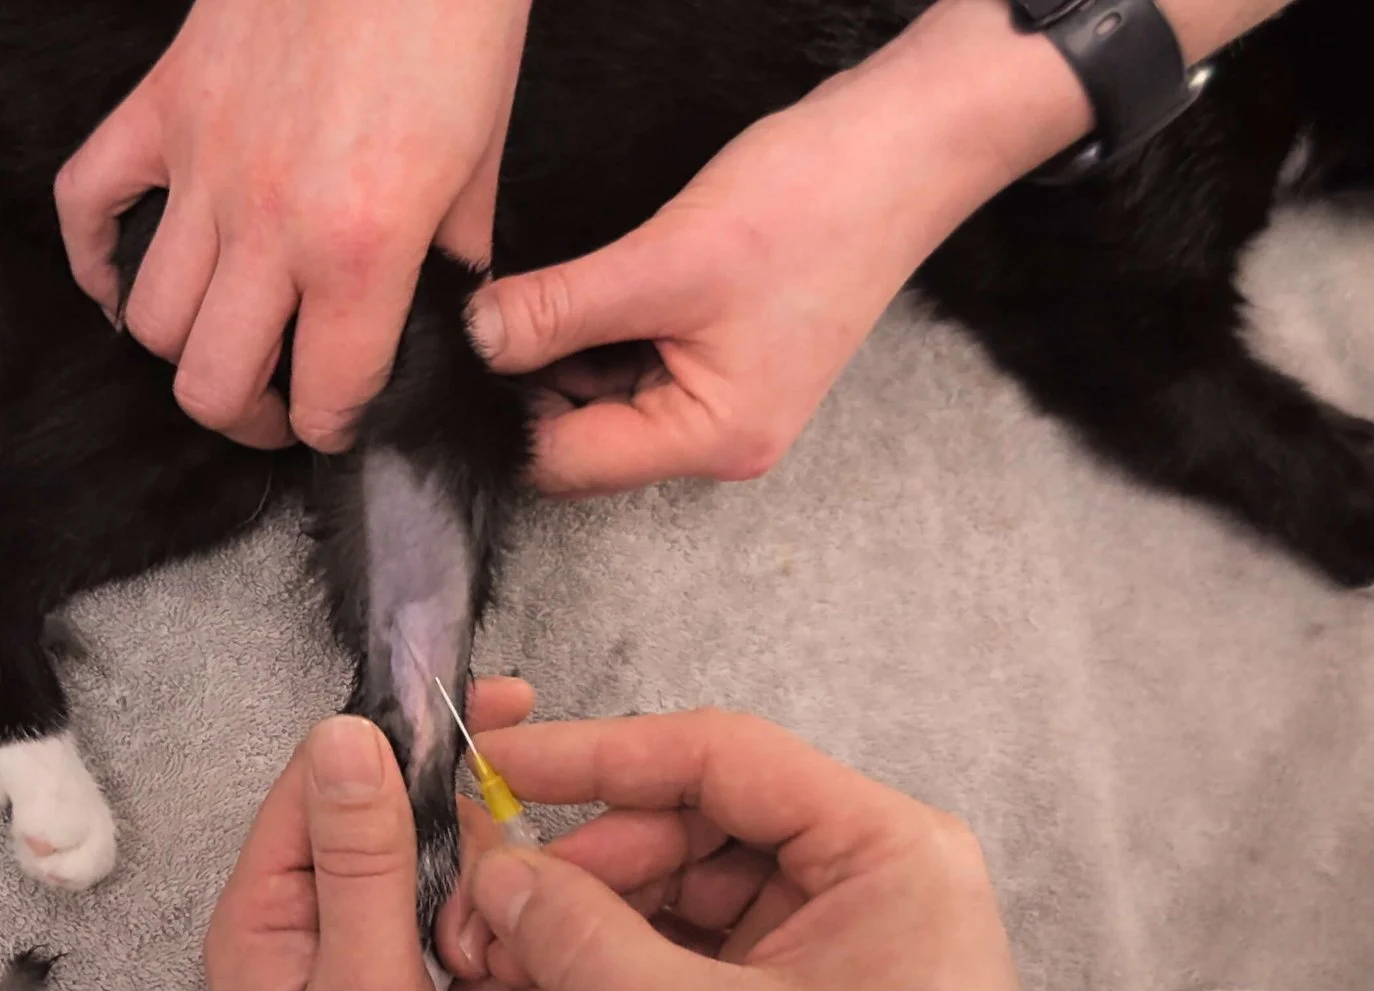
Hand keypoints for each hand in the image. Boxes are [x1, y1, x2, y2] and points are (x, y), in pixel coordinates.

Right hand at [57, 0, 528, 449]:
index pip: (327, 395)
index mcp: (361, 243)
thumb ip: (451, 260)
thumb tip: (435, 321)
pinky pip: (86, 206)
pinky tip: (124, 285)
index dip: (340, 428)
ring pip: (148, 319)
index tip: (346, 420)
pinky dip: (94, 260)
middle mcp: (269, 222)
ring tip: (225, 348)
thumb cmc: (455, 19)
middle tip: (281, 405)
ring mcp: (202, 164)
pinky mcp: (162, 105)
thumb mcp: (485, 160)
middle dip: (250, 417)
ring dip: (182, 351)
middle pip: (211, 381)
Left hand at [206, 679, 554, 990]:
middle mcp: (327, 942)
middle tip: (478, 946)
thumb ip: (365, 862)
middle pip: (420, 838)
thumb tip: (348, 736)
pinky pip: (513, 968)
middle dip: (474, 878)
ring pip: (479, 902)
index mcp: (272, 921)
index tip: (495, 704)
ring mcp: (394, 986)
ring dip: (507, 950)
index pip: (333, 782)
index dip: (409, 739)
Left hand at [465, 0, 1089, 495]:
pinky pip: (636, 356)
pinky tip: (590, 279)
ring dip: (567, 347)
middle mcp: (720, 436)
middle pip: (584, 436)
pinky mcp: (724, 349)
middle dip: (536, 380)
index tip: (468, 354)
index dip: (508, 412)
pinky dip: (603, 324)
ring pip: (604, 393)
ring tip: (547, 287)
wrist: (905, 145)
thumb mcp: (666, 261)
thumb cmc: (815, 206)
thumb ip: (561, 310)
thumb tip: (477, 339)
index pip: (569, 461)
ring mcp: (725, 394)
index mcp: (713, 439)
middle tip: (497, 313)